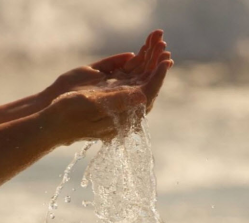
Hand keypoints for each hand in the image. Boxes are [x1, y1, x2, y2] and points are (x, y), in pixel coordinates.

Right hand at [49, 30, 173, 142]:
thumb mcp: (91, 107)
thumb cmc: (68, 115)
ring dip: (146, 62)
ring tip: (155, 45)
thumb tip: (144, 97)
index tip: (166, 62)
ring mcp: (115, 100)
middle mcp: (123, 108)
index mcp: (123, 115)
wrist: (53, 121)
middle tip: (163, 48)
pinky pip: (124, 78)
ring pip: (137, 80)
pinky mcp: (107, 94)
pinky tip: (139, 55)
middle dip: (154, 65)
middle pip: (145, 85)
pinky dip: (132, 65)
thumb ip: (118, 102)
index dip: (157, 78)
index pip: (147, 95)